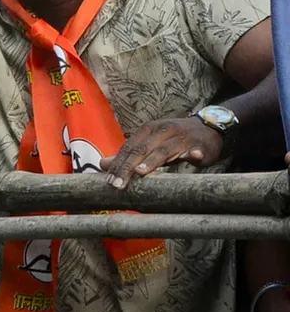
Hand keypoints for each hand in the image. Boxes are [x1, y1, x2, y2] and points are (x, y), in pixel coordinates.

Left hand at [101, 117, 222, 188]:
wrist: (208, 127)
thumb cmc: (174, 139)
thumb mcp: (150, 143)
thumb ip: (128, 155)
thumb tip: (102, 164)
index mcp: (148, 130)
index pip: (128, 148)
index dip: (117, 164)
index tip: (108, 181)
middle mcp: (163, 130)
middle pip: (141, 150)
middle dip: (127, 168)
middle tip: (117, 184)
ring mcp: (182, 137)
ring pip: (164, 150)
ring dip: (152, 161)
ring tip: (140, 172)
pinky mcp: (200, 145)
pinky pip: (197, 149)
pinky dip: (195, 154)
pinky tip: (194, 157)